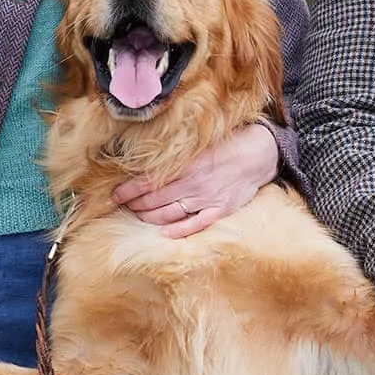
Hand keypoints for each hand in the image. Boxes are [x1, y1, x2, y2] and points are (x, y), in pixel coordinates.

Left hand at [111, 122, 276, 237]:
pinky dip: (178, 231)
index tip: (113, 195)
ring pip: (169, 214)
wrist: (261, 152)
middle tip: (122, 206)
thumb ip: (177, 152)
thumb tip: (150, 155)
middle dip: (134, 205)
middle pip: (154, 200)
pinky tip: (164, 233)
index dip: (127, 190)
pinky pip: (195, 224)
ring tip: (137, 216)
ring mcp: (207, 199)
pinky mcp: (220, 210)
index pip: (146, 182)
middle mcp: (194, 184)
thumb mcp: (201, 142)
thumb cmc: (230, 142)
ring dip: (149, 217)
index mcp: (186, 166)